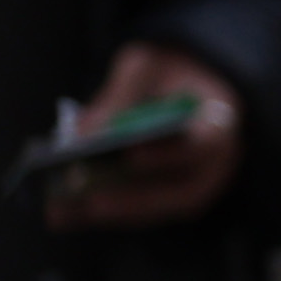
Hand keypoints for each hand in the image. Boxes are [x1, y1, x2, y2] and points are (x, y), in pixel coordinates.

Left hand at [42, 43, 241, 234]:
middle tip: (87, 199)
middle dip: (131, 197)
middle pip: (181, 191)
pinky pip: (138, 213)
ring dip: (109, 212)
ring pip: (157, 209)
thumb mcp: (145, 66)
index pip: (206, 142)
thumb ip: (119, 95)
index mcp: (219, 120)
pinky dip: (99, 213)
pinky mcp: (170, 200)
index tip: (130, 154)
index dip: (170, 153)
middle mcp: (217, 162)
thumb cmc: (164, 74)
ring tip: (62, 211)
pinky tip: (60, 213)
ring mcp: (197, 185)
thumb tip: (81, 133)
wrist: (179, 86)